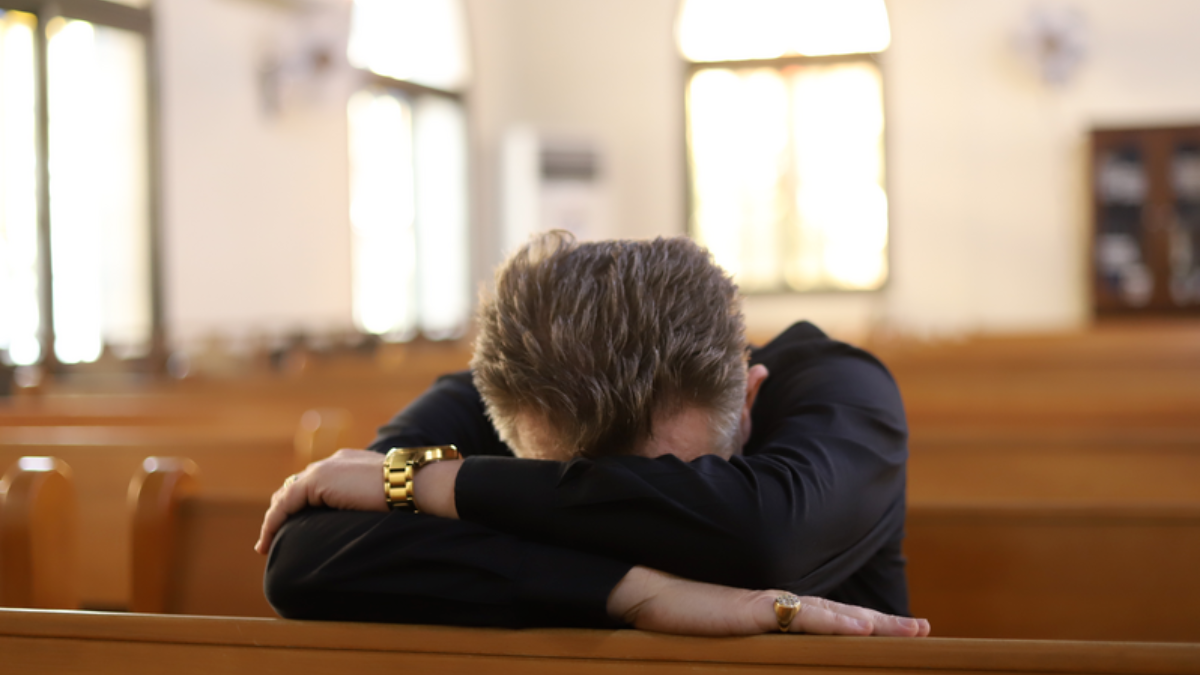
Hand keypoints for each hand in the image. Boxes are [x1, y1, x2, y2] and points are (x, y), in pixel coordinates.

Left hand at [254, 448, 463, 554]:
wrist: (414, 483)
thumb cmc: (408, 494)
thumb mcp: (382, 496)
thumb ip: (367, 500)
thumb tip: (368, 517)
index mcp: (348, 463)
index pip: (315, 482)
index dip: (300, 502)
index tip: (293, 525)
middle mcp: (333, 462)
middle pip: (295, 486)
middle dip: (282, 510)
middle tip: (272, 536)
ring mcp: (324, 469)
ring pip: (287, 495)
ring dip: (274, 519)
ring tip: (266, 543)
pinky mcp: (318, 480)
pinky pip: (286, 504)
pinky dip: (273, 522)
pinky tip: (268, 541)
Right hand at [607, 566, 929, 636]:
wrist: (638, 587)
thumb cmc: (669, 611)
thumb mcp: (716, 630)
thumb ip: (743, 632)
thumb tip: (753, 631)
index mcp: (769, 609)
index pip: (824, 616)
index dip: (860, 623)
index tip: (895, 628)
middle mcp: (775, 603)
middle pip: (840, 614)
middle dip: (884, 624)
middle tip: (925, 629)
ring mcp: (766, 605)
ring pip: (832, 614)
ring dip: (873, 623)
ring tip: (911, 630)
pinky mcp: (751, 610)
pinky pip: (802, 617)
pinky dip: (835, 622)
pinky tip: (862, 628)